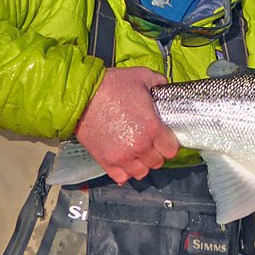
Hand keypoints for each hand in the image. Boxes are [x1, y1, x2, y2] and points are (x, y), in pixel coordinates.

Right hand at [74, 67, 179, 183]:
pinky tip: (124, 161)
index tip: (165, 139)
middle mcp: (139, 146)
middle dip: (156, 153)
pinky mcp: (105, 161)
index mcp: (152, 128)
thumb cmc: (111, 86)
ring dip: (141, 164)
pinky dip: (124, 172)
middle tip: (150, 143)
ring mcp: (122, 156)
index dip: (170, 144)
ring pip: (141, 172)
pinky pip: (121, 177)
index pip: (171, 150)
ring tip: (137, 153)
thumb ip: (159, 82)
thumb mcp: (142, 77)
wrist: (82, 95)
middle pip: (157, 162)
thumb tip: (164, 86)